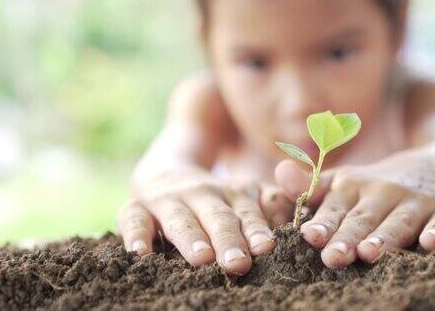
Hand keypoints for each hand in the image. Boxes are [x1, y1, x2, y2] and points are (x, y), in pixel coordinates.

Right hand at [117, 170, 292, 274]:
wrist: (168, 171)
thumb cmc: (219, 197)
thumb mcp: (246, 196)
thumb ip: (274, 205)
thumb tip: (301, 221)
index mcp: (234, 194)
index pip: (248, 213)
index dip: (256, 230)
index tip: (266, 247)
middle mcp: (203, 194)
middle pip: (217, 217)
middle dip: (228, 240)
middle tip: (238, 263)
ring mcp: (170, 199)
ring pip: (180, 218)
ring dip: (191, 237)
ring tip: (201, 259)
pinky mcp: (138, 206)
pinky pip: (133, 218)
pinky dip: (136, 233)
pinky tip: (140, 253)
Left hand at [275, 149, 434, 267]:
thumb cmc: (376, 185)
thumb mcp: (343, 181)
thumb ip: (311, 186)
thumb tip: (279, 172)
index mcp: (354, 186)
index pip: (336, 207)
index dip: (323, 222)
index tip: (309, 236)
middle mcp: (384, 192)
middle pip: (364, 218)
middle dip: (348, 238)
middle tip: (332, 258)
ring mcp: (417, 202)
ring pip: (399, 222)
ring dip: (385, 238)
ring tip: (369, 253)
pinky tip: (431, 244)